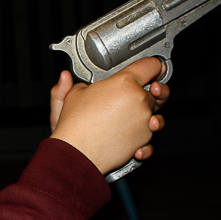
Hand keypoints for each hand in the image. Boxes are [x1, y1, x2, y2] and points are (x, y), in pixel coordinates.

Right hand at [49, 57, 168, 173]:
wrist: (76, 153)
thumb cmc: (74, 126)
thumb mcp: (70, 97)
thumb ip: (71, 84)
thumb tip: (66, 78)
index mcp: (124, 82)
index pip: (150, 66)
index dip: (152, 65)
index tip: (152, 67)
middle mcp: (139, 100)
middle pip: (154, 92)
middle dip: (145, 94)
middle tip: (131, 97)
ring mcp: (144, 121)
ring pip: (155, 114)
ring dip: (146, 116)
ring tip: (130, 118)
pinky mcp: (143, 140)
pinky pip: (150, 136)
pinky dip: (143, 138)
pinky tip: (132, 136)